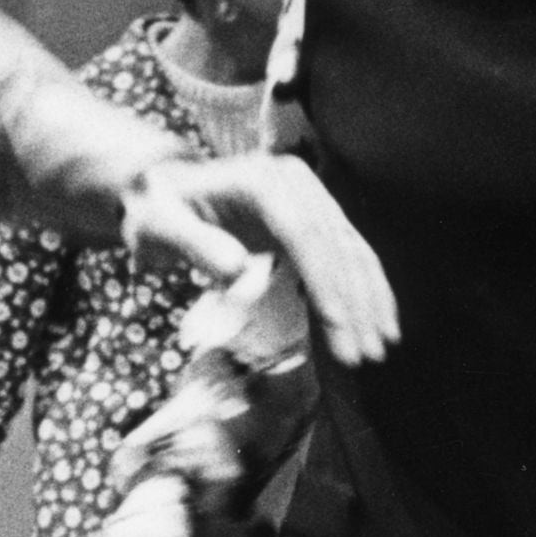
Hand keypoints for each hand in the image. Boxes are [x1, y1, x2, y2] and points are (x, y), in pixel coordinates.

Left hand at [120, 152, 398, 364]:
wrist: (164, 190)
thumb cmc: (156, 211)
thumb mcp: (159, 225)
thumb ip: (193, 244)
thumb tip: (236, 270)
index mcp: (264, 182)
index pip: (305, 235)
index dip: (325, 281)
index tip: (337, 323)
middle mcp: (296, 183)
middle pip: (336, 246)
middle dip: (354, 302)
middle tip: (364, 354)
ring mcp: (310, 197)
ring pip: (351, 252)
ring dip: (369, 301)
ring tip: (379, 348)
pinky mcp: (314, 218)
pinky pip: (348, 255)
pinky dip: (366, 290)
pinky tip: (379, 322)